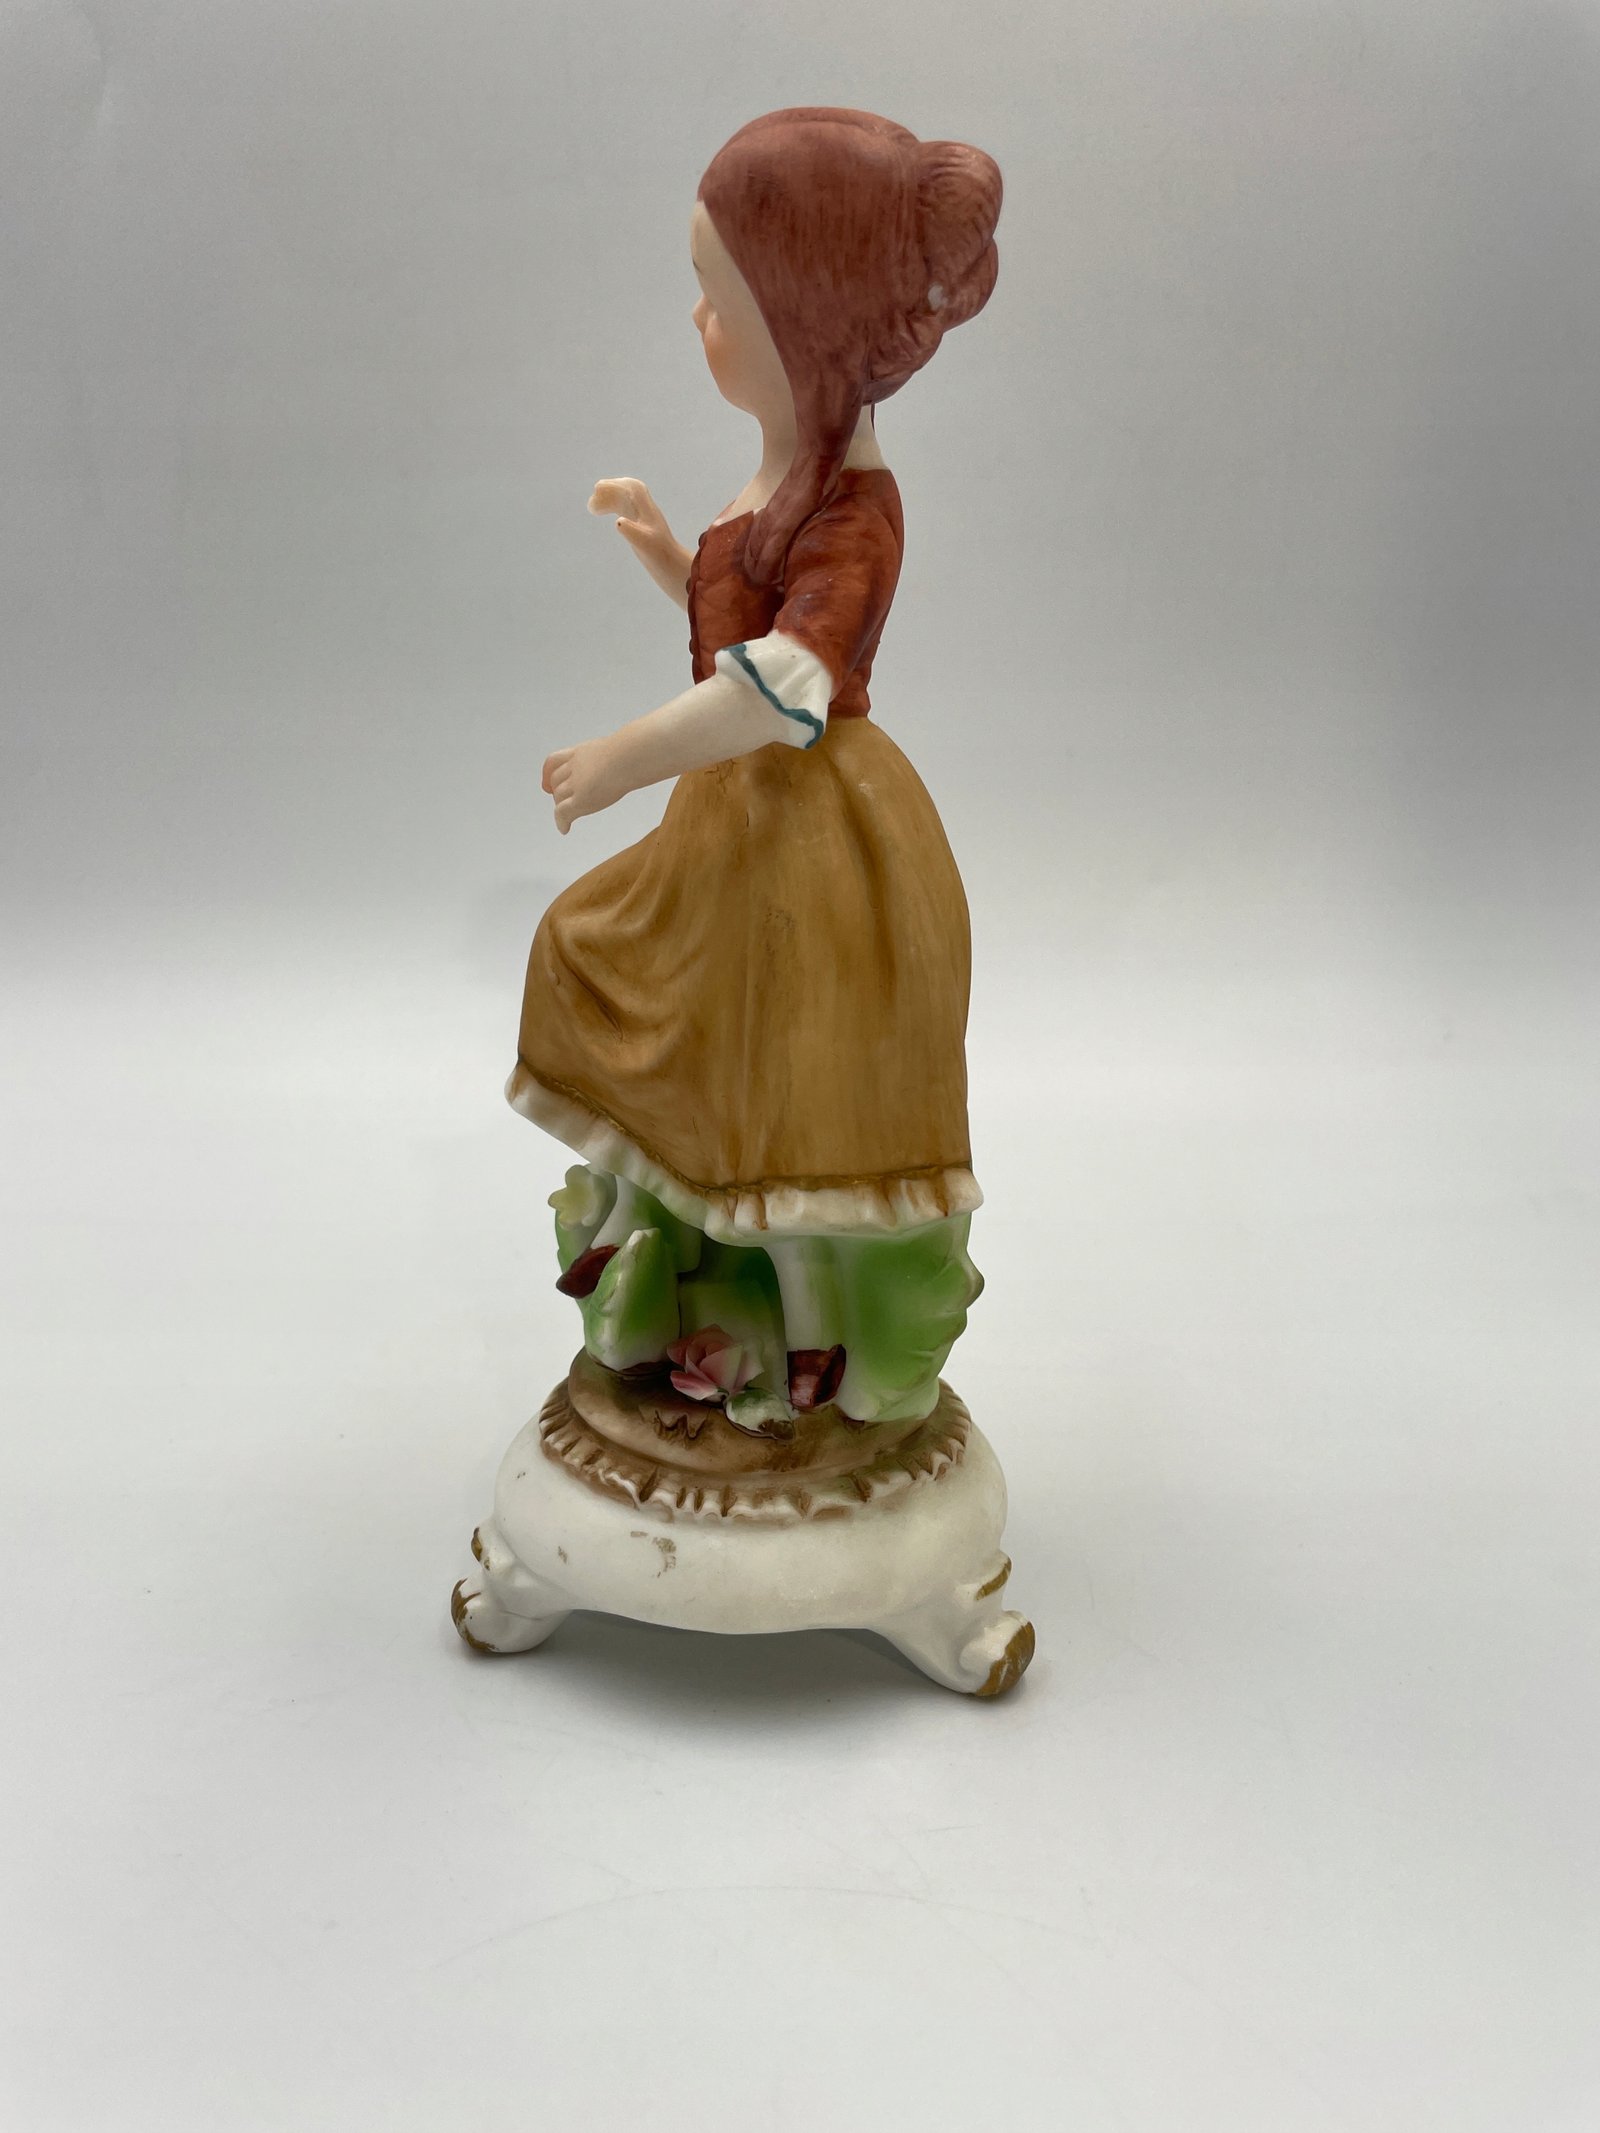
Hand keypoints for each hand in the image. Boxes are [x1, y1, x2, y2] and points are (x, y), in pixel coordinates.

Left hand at [541, 738, 628, 834]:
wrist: (632, 756)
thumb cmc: (633, 753)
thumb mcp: (614, 749)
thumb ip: (608, 758)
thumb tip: (621, 762)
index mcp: (581, 752)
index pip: (555, 760)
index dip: (548, 773)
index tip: (547, 785)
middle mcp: (574, 766)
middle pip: (555, 781)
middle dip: (557, 793)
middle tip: (567, 804)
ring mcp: (577, 783)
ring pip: (559, 797)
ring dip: (562, 807)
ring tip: (571, 816)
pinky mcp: (581, 798)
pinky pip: (563, 812)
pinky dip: (561, 822)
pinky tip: (565, 828)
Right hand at [588, 477, 692, 607]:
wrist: (671, 566)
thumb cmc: (658, 555)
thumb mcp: (644, 544)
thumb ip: (632, 532)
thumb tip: (618, 522)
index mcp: (648, 510)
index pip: (633, 489)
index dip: (617, 484)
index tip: (599, 488)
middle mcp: (645, 510)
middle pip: (628, 490)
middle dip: (611, 488)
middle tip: (595, 492)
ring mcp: (642, 516)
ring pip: (624, 500)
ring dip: (608, 498)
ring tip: (591, 508)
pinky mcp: (638, 524)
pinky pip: (623, 509)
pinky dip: (610, 506)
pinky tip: (599, 512)